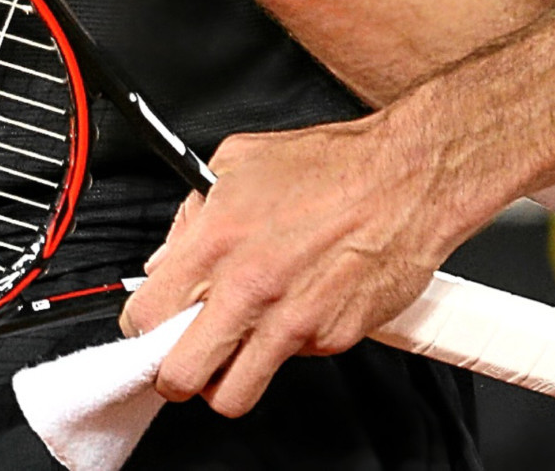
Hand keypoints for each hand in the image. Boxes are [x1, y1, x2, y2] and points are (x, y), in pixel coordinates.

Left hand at [126, 109, 483, 416]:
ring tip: (238, 350)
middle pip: (179, 377)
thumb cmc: (335, 165)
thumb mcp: (241, 160)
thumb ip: (193, 212)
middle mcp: (250, 288)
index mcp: (217, 241)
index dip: (144, 326)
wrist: (410, 176)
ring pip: (232, 394)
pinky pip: (293, 364)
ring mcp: (292, 321)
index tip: (155, 325)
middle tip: (188, 353)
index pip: (144, 318)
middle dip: (175, 372)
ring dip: (227, 380)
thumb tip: (169, 256)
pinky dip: (291, 348)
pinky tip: (302, 309)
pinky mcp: (331, 339)